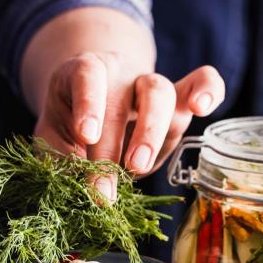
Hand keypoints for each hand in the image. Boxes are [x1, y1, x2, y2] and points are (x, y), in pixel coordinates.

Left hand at [35, 52, 224, 199]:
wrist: (94, 109)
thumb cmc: (70, 124)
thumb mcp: (53, 138)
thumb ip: (60, 158)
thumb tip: (75, 189)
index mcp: (83, 73)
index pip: (87, 76)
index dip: (89, 104)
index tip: (86, 135)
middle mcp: (120, 73)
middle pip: (125, 96)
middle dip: (115, 145)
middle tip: (106, 187)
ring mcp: (151, 85)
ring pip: (160, 93)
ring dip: (151, 133)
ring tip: (138, 168)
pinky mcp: (178, 101)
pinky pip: (202, 82)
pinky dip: (208, 89)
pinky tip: (205, 107)